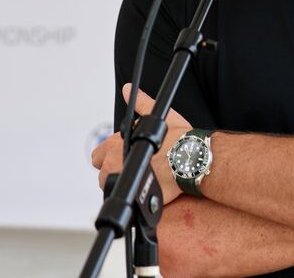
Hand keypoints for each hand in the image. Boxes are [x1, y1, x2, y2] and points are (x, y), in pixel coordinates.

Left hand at [90, 83, 191, 204]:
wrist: (195, 158)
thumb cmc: (179, 138)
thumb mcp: (158, 116)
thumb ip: (140, 103)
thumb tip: (127, 89)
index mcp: (116, 145)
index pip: (98, 156)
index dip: (110, 156)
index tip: (123, 157)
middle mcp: (115, 164)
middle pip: (104, 176)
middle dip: (116, 173)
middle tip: (137, 169)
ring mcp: (125, 183)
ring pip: (115, 190)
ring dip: (126, 186)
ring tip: (146, 180)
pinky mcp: (136, 199)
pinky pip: (129, 204)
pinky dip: (136, 199)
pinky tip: (149, 191)